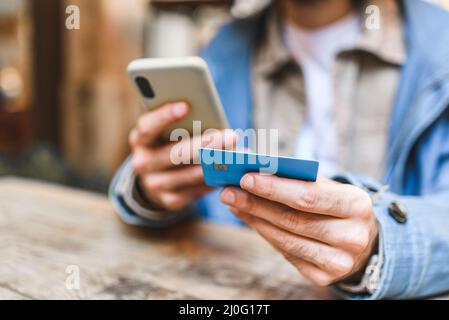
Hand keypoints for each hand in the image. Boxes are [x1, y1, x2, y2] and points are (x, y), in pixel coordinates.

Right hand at [130, 102, 235, 210]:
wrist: (155, 180)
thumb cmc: (168, 145)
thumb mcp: (165, 132)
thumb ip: (182, 124)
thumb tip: (213, 118)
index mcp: (140, 140)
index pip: (148, 127)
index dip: (164, 116)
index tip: (185, 106)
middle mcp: (143, 163)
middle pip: (176, 153)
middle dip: (206, 144)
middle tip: (230, 136)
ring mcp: (155, 184)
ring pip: (189, 174)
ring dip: (214, 165)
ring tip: (235, 156)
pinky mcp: (169, 200)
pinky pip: (196, 191)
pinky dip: (213, 181)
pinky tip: (229, 173)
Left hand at [220, 174, 377, 285]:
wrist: (362, 241)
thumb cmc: (338, 207)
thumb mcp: (330, 188)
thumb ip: (299, 180)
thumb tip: (257, 173)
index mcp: (357, 206)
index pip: (308, 196)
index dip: (274, 188)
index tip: (246, 178)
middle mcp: (352, 237)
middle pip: (292, 219)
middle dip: (256, 204)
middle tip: (229, 192)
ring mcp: (339, 262)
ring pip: (285, 239)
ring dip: (255, 220)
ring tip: (235, 204)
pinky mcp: (323, 277)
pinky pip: (286, 254)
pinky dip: (265, 234)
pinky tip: (251, 220)